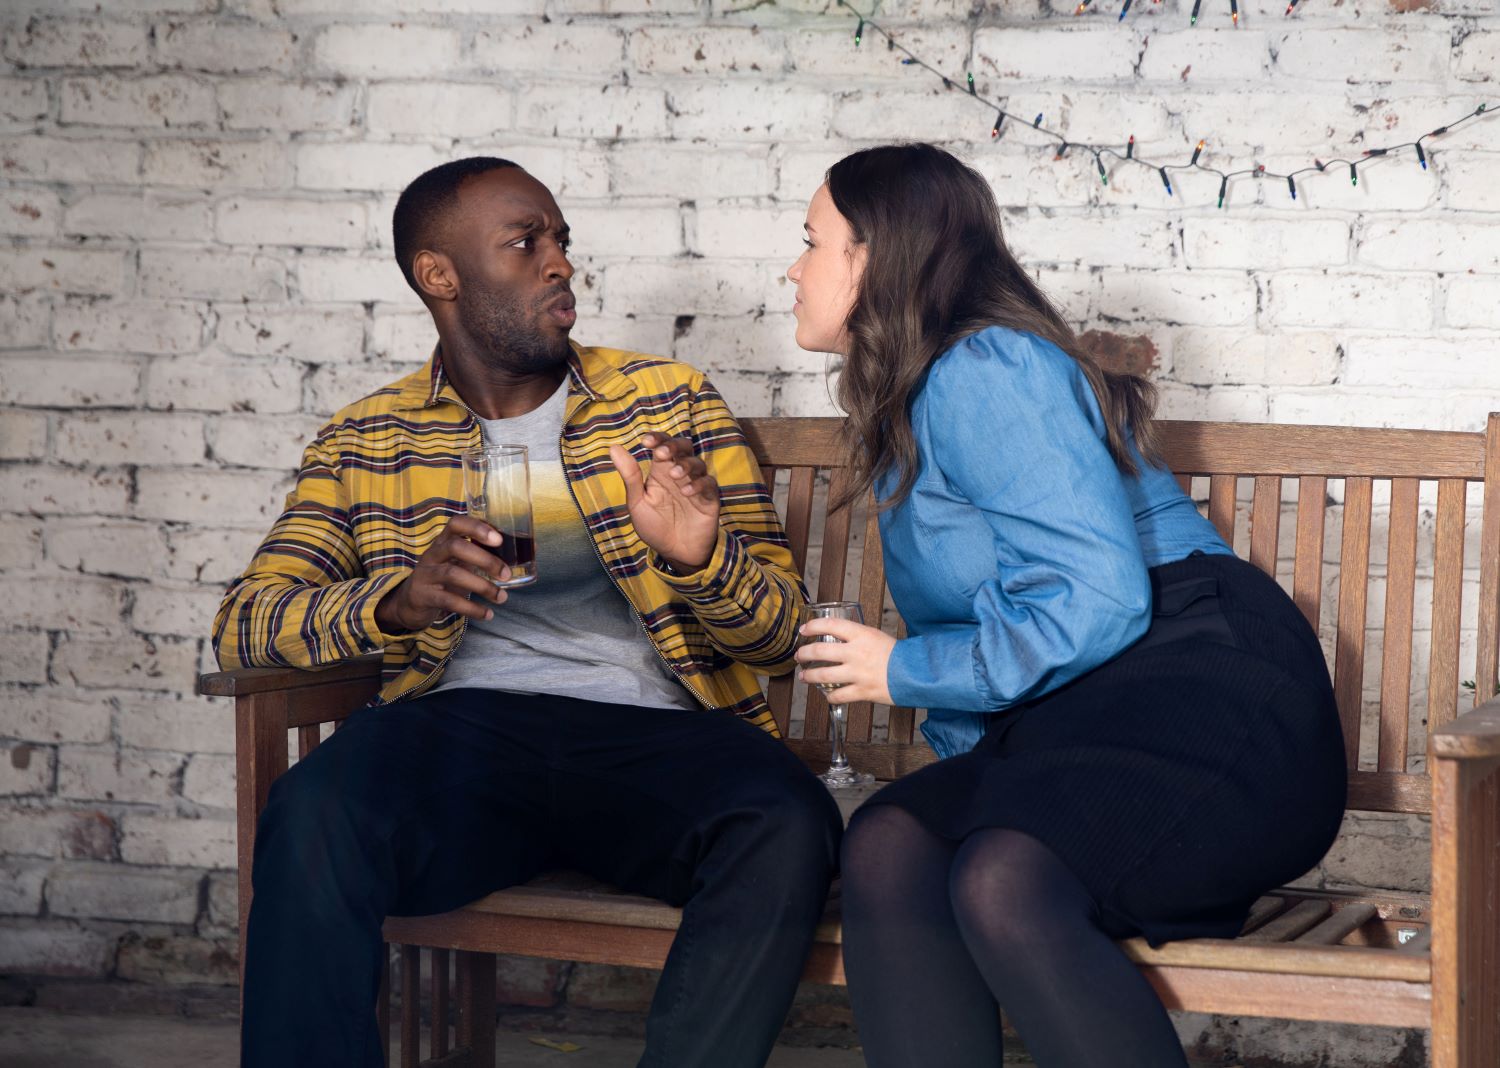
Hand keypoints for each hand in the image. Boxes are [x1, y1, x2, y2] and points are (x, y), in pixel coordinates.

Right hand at [374, 515, 510, 633]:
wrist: (409, 602)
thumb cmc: (442, 578)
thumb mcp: (457, 562)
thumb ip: (480, 555)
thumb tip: (522, 551)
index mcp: (443, 541)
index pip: (456, 523)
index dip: (476, 527)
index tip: (499, 539)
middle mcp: (432, 554)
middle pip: (456, 547)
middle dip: (485, 560)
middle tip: (506, 574)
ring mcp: (425, 575)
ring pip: (453, 574)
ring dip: (482, 586)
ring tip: (502, 598)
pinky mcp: (423, 596)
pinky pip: (448, 601)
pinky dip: (471, 608)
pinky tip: (487, 614)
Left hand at [608, 432, 719, 573]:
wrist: (675, 553)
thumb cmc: (655, 527)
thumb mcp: (637, 502)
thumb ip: (630, 476)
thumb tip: (614, 447)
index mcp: (661, 472)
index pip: (662, 446)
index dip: (657, 439)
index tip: (646, 441)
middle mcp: (680, 474)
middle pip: (684, 447)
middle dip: (674, 445)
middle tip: (662, 453)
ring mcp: (696, 485)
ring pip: (697, 463)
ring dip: (685, 465)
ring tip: (674, 475)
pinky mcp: (709, 499)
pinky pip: (709, 484)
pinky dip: (698, 485)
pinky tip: (686, 492)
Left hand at [795, 618, 895, 705]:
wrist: (917, 672)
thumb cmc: (898, 653)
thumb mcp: (876, 636)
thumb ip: (858, 638)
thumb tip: (840, 639)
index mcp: (861, 634)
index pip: (829, 625)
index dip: (812, 626)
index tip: (804, 630)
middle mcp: (856, 652)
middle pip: (819, 651)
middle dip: (804, 654)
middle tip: (799, 656)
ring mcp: (857, 673)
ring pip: (823, 675)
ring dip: (809, 676)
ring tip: (803, 676)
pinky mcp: (862, 692)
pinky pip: (838, 696)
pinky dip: (830, 696)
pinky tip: (827, 695)